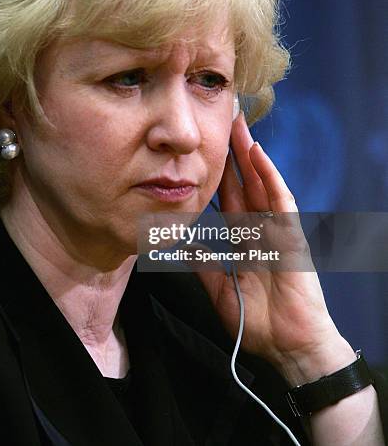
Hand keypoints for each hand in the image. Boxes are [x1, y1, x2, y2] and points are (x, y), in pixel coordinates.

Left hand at [195, 113, 354, 384]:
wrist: (289, 347)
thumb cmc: (259, 322)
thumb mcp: (219, 289)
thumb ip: (202, 265)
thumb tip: (179, 244)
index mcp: (244, 240)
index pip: (228, 199)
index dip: (216, 175)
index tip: (201, 152)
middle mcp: (260, 229)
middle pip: (243, 183)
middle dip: (231, 154)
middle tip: (220, 123)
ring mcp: (277, 230)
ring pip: (260, 183)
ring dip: (249, 153)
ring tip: (237, 124)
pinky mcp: (290, 235)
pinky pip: (279, 200)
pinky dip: (268, 176)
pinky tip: (257, 154)